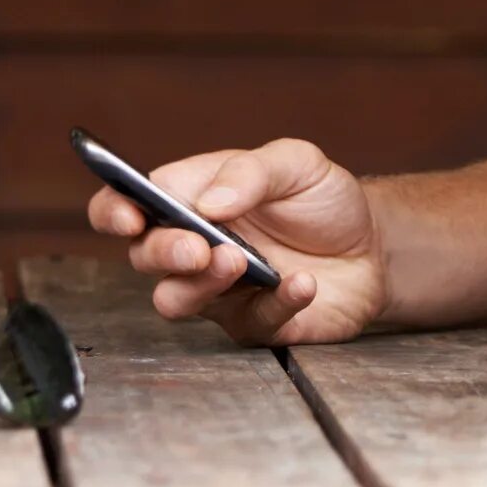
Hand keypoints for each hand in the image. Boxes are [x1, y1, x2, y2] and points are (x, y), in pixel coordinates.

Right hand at [85, 137, 386, 345]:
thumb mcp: (296, 163)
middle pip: (143, 257)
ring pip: (174, 300)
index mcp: (187, 199)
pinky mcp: (253, 324)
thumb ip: (250, 172)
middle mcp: (192, 247)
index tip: (129, 217)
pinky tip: (303, 283)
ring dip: (199, 284)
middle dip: (162, 251)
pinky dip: (277, 302)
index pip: (125, 205)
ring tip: (240, 262)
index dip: (113, 212)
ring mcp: (218, 290)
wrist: (373, 246)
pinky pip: (250, 323)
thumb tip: (209, 202)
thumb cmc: (321, 200)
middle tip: (197, 247)